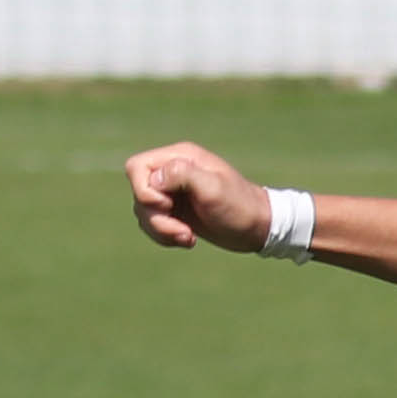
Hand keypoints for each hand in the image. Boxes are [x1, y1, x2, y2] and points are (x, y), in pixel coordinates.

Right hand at [127, 142, 270, 251]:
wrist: (259, 228)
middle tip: (182, 231)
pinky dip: (164, 236)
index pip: (137, 167)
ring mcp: (172, 192)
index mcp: (180, 157)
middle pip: (138, 192)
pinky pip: (151, 223)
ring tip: (188, 238)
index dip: (144, 190)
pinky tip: (187, 240)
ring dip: (161, 230)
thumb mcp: (213, 189)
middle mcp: (172, 171)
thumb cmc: (240, 206)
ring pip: (143, 211)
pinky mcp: (175, 211)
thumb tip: (154, 177)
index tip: (168, 205)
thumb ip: (183, 175)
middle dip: (155, 217)